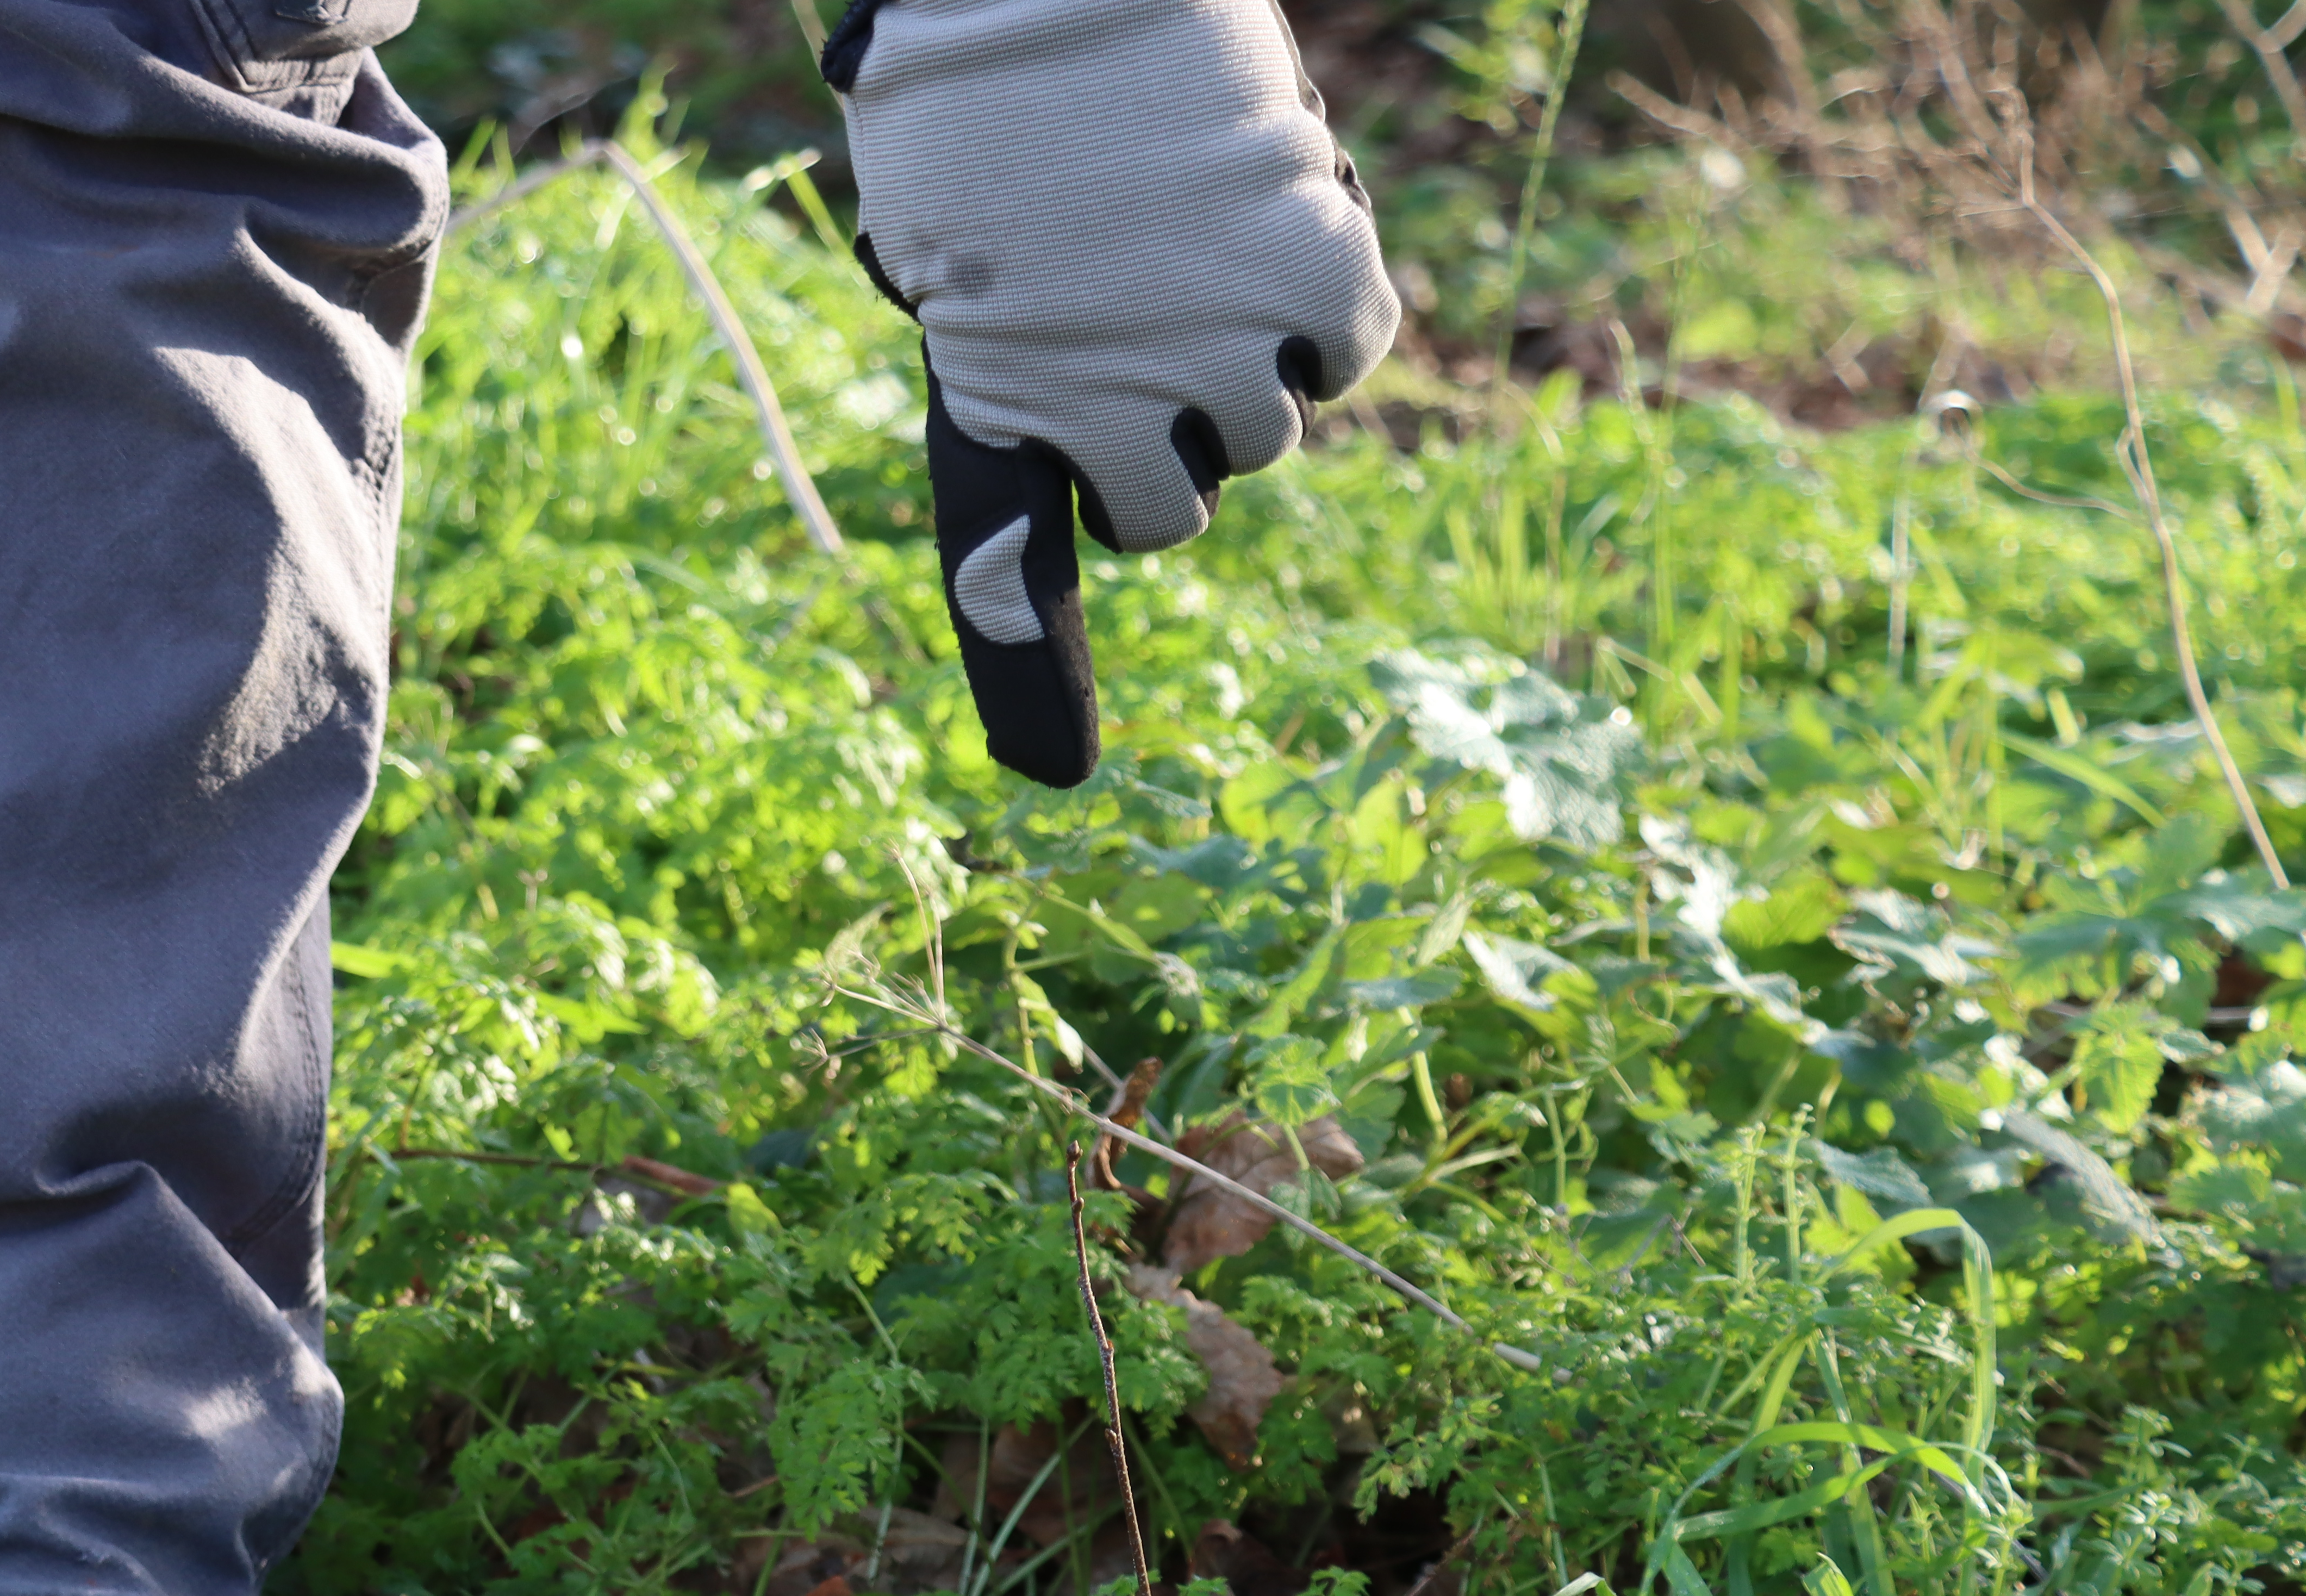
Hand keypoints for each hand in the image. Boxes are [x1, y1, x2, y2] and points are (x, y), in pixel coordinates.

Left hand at [829, 0, 1400, 784]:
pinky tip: (1272, 227)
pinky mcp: (1313, 279)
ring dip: (1239, 356)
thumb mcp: (960, 256)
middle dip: (1165, 437)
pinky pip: (1345, 356)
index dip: (1026, 671)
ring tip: (1182, 235)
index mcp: (990, 396)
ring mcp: (1216, 345)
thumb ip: (1027, 376)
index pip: (1003, 564)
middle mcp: (1105, 397)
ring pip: (1265, 433)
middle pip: (1175, 509)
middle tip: (1135, 310)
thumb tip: (1108, 479)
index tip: (1052, 778)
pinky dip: (1320, 309)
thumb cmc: (986, 107)